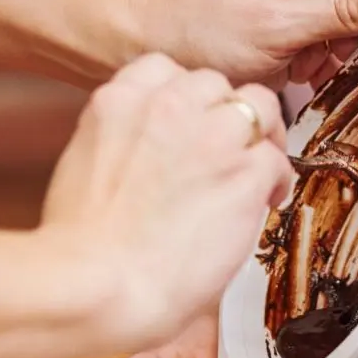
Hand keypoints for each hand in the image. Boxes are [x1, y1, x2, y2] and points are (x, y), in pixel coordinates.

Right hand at [40, 54, 291, 353]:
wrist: (98, 287)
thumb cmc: (81, 251)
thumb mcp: (82, 171)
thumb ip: (121, 147)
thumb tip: (144, 162)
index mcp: (119, 104)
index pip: (166, 70)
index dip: (186, 100)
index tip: (192, 124)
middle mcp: (167, 108)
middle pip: (216, 84)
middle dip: (225, 116)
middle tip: (229, 151)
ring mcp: (210, 138)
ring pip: (260, 108)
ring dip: (260, 138)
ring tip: (256, 172)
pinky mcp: (243, 175)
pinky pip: (276, 161)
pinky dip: (276, 181)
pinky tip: (265, 203)